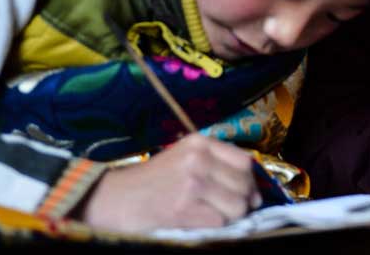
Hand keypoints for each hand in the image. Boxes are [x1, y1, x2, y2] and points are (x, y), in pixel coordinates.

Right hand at [78, 133, 260, 232]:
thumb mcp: (183, 157)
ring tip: (212, 215)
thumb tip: (253, 192)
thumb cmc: (152, 180)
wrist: (116, 198)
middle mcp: (198, 159)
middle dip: (243, 201)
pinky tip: (199, 222)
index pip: (244, 161)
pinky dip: (215, 227)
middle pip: (244, 184)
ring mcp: (192, 183)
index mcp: (199, 142)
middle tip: (230, 209)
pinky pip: (220, 222)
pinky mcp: (185, 208)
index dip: (250, 180)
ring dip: (230, 216)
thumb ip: (216, 164)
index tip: (248, 192)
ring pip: (237, 205)